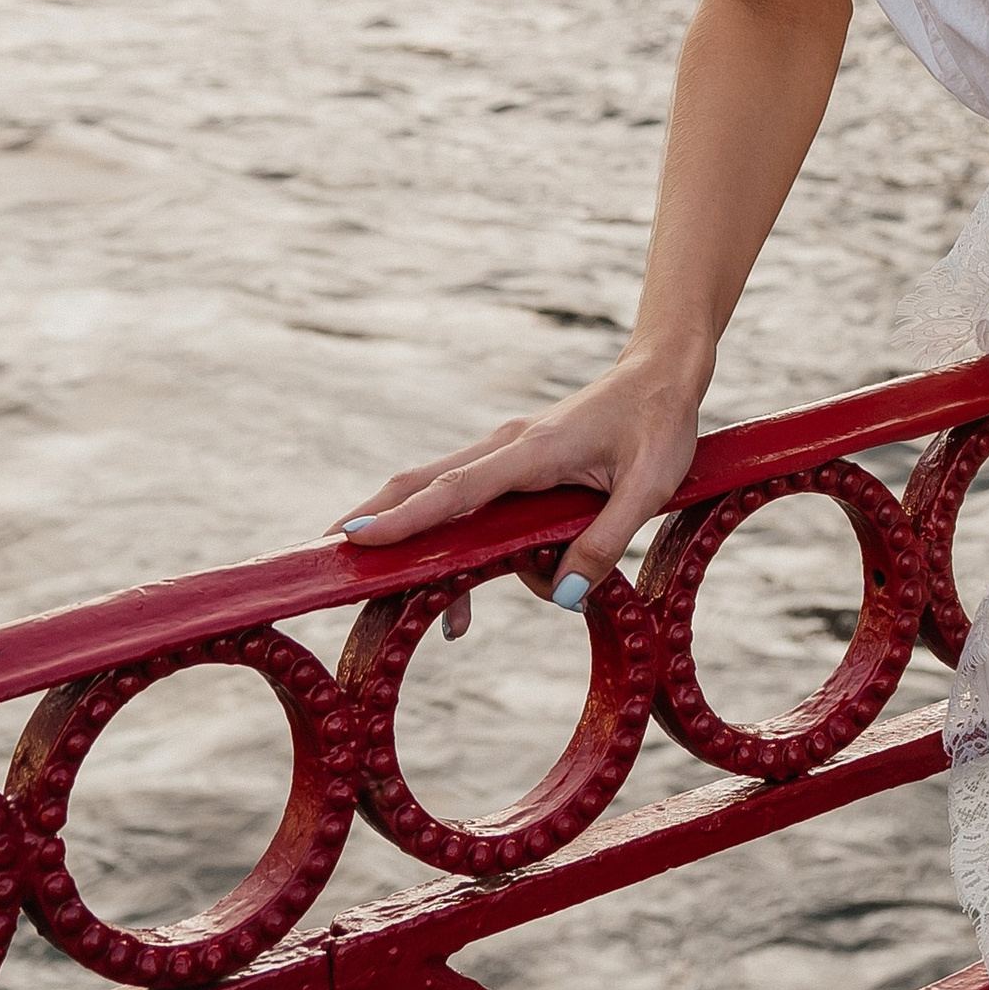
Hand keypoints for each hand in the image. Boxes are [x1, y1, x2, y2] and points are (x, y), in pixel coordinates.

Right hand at [338, 347, 705, 617]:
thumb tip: (564, 597)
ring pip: (441, 496)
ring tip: (421, 616)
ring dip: (421, 547)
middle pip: (424, 485)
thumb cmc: (659, 423)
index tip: (353, 536)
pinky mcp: (515, 465)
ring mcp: (507, 454)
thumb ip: (606, 541)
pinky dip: (460, 548)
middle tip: (325, 559)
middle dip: (376, 521)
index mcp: (533, 451)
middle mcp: (508, 448)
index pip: (457, 489)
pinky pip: (471, 506)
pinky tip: (465, 603)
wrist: (663, 374)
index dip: (405, 517)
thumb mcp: (649, 487)